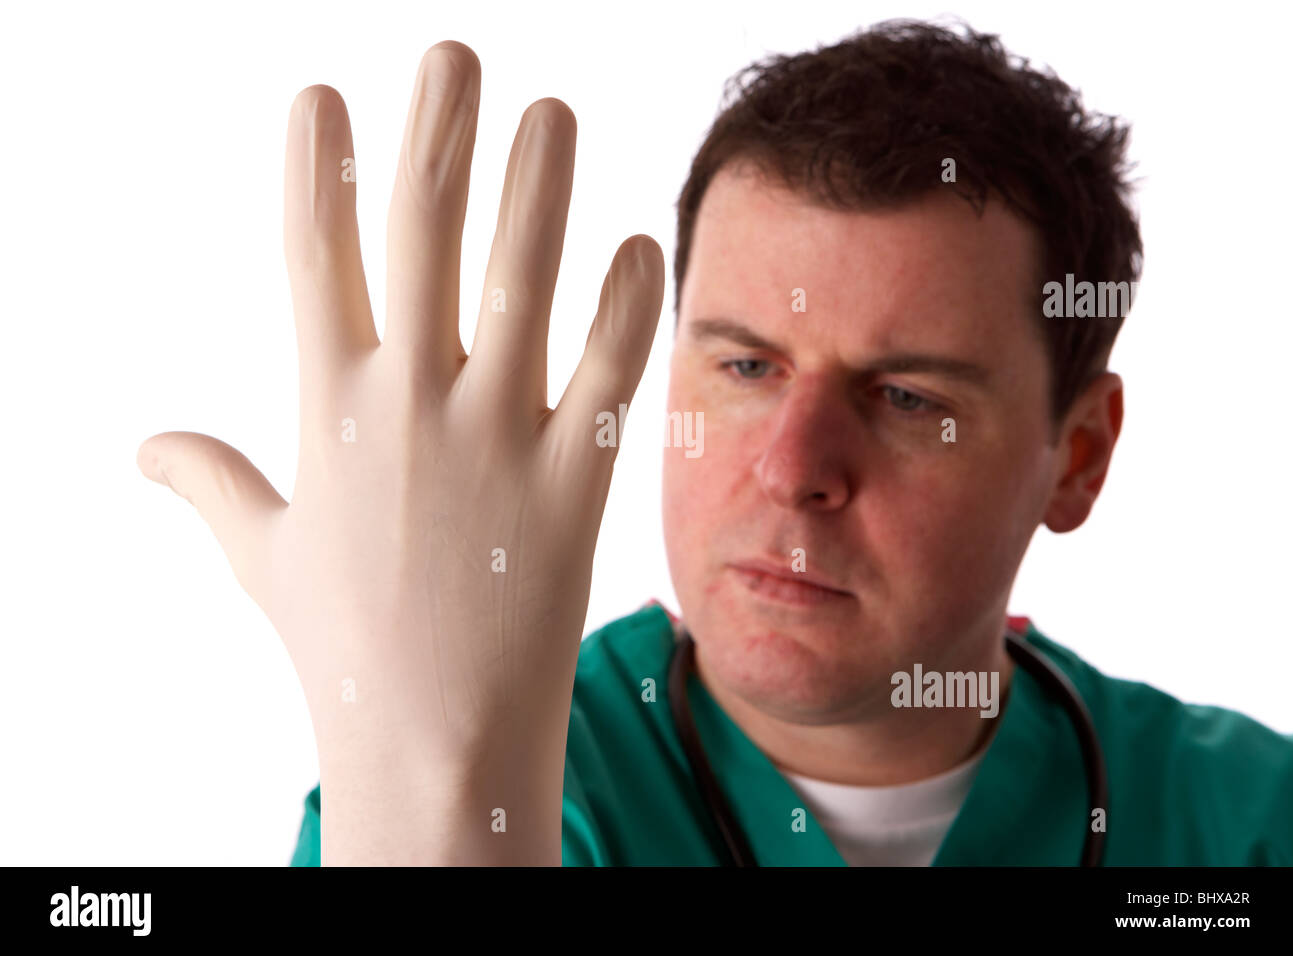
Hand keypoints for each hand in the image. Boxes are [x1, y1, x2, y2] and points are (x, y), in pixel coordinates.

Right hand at [137, 41, 662, 860]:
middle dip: (437, 134)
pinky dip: (626, 302)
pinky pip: (609, 369)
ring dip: (538, 185)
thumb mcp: (266, 555)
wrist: (432, 742)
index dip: (321, 168)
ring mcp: (498, 438)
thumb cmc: (345, 645)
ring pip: (522, 280)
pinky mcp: (575, 482)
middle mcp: (411, 406)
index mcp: (327, 409)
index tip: (325, 97)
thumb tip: (146, 447)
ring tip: (550, 109)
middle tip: (456, 56)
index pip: (316, 255)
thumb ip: (211, 483)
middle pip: (423, 236)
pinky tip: (637, 244)